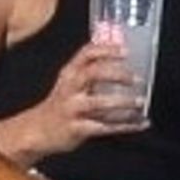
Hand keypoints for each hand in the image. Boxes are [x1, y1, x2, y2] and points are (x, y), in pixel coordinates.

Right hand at [31, 39, 148, 154]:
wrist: (40, 130)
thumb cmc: (61, 104)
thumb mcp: (71, 82)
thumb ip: (91, 69)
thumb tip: (118, 53)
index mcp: (70, 73)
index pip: (87, 53)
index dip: (107, 50)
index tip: (125, 50)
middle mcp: (70, 89)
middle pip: (93, 73)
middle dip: (117, 74)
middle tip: (136, 79)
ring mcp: (73, 109)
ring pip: (100, 103)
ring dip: (123, 102)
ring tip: (140, 102)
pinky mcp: (77, 129)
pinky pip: (105, 127)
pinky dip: (125, 126)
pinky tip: (140, 123)